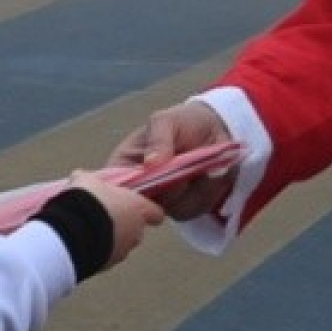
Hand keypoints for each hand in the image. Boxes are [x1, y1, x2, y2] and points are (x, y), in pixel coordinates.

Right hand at [60, 170, 163, 270]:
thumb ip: (90, 180)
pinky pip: (104, 255)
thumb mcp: (87, 181)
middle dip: (121, 223)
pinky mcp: (107, 265)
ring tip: (87, 229)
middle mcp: (136, 233)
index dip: (148, 210)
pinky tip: (80, 241)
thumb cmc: (88, 201)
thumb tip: (80, 176)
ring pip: (120, 244)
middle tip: (103, 214)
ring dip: (108, 237)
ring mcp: (122, 251)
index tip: (137, 207)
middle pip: (135, 229)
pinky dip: (96, 249)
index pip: (156, 213)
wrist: (73, 232)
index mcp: (138, 209)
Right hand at [107, 101, 234, 220]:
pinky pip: (195, 209)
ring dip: (196, 189)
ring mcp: (163, 201)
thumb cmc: (181, 122)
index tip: (159, 178)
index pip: (118, 189)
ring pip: (175, 209)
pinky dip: (209, 192)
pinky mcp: (184, 208)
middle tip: (190, 169)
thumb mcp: (166, 120)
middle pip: (147, 206)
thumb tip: (151, 163)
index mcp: (124, 166)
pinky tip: (213, 174)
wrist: (212, 129)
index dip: (132, 193)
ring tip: (205, 165)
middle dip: (173, 188)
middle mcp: (140, 188)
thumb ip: (158, 138)